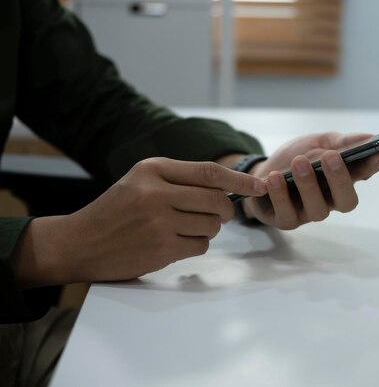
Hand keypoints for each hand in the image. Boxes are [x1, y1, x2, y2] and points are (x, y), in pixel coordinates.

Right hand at [12, 157, 266, 287]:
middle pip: (217, 201)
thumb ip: (180, 178)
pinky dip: (196, 245)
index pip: (209, 172)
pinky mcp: (161, 249)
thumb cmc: (117, 209)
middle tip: (217, 214)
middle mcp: (156, 193)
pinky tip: (175, 242)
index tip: (260, 186)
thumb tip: (229, 186)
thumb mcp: (141, 180)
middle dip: (225, 210)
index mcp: (154, 169)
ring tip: (184, 228)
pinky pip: (200, 246)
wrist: (80, 242)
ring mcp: (159, 222)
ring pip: (212, 225)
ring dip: (207, 229)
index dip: (240, 180)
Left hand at [243, 132, 378, 228]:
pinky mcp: (285, 220)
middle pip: (346, 201)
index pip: (364, 174)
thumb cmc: (295, 158)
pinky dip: (279, 195)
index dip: (374, 165)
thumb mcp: (318, 143)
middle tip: (331, 157)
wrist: (262, 171)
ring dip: (308, 185)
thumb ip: (342, 142)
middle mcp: (330, 200)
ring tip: (298, 162)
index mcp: (342, 179)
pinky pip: (285, 213)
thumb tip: (370, 137)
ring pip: (318, 210)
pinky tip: (273, 178)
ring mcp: (308, 213)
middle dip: (340, 180)